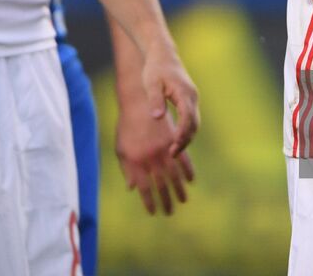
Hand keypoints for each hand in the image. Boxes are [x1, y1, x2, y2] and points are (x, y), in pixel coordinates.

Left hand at [115, 92, 195, 214]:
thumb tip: (131, 188)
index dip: (149, 202)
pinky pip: (183, 159)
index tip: (153, 212)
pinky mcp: (172, 139)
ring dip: (179, 190)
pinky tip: (191, 181)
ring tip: (183, 200)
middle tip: (169, 213)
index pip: (143, 188)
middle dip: (165, 201)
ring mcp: (162, 148)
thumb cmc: (127, 124)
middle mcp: (149, 157)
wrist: (138, 99)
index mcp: (135, 161)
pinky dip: (188, 171)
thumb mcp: (121, 147)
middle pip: (160, 185)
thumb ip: (127, 168)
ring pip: (174, 175)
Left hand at [140, 45, 199, 156]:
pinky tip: (176, 140)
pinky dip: (186, 131)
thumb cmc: (155, 68)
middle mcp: (192, 96)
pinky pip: (191, 119)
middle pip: (194, 123)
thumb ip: (155, 100)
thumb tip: (157, 117)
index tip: (174, 146)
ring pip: (194, 123)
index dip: (182, 133)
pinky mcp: (189, 100)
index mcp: (183, 92)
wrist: (163, 55)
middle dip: (185, 140)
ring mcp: (192, 98)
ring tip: (173, 151)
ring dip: (186, 138)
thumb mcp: (151, 83)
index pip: (187, 117)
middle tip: (172, 154)